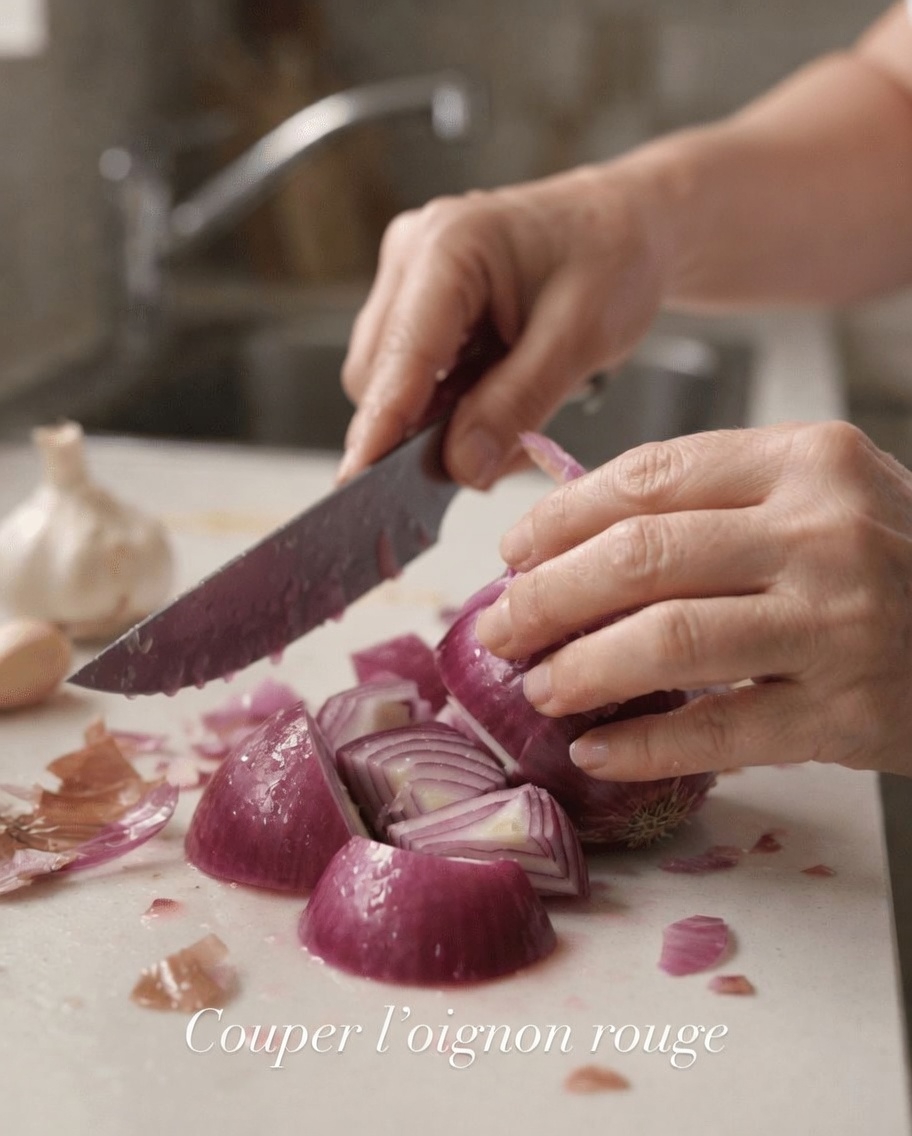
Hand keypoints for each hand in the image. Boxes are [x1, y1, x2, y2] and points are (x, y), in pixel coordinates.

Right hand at [338, 164, 666, 487]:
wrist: (630, 224)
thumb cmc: (615, 257)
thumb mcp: (581, 338)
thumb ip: (517, 404)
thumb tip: (461, 467)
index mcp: (450, 245)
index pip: (399, 354)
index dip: (380, 426)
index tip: (362, 482)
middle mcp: (414, 254)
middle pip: (379, 375)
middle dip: (424, 431)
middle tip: (496, 459)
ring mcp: (410, 278)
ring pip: (391, 382)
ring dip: (442, 421)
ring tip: (514, 418)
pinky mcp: (419, 302)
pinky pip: (414, 376)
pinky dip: (451, 406)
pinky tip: (498, 400)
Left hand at [474, 421, 911, 778]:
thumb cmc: (895, 560)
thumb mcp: (821, 497)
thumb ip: (716, 501)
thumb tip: (571, 538)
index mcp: (806, 460)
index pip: (650, 477)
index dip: (562, 517)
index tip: (513, 552)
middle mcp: (824, 531)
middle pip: (643, 556)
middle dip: (549, 596)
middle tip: (501, 626)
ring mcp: (839, 622)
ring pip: (671, 640)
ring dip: (583, 668)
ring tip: (539, 686)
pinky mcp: (847, 712)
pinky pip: (720, 731)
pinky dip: (645, 744)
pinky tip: (596, 750)